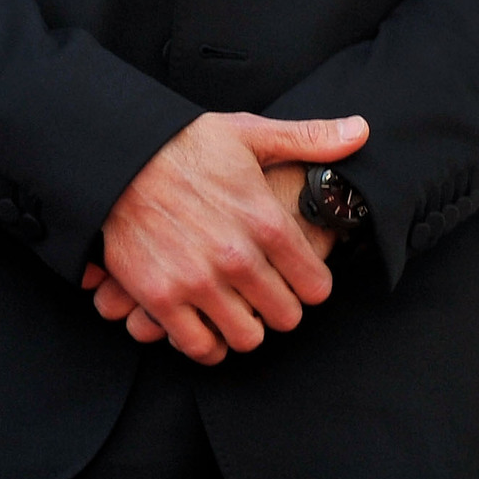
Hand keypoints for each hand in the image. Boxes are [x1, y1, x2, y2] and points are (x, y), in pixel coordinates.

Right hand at [92, 111, 366, 364]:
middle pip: (284, 318)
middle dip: (280, 307)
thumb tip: (361, 131)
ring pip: (246, 338)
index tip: (298, 277)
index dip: (311, 285)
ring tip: (239, 308)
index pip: (315, 286)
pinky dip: (207, 342)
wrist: (118, 159)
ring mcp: (198, 282)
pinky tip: (207, 322)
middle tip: (268, 294)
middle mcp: (237, 257)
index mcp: (265, 220)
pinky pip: (199, 347)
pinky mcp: (161, 298)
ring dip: (245, 327)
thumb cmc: (186, 144)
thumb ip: (309, 140)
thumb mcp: (250, 133)